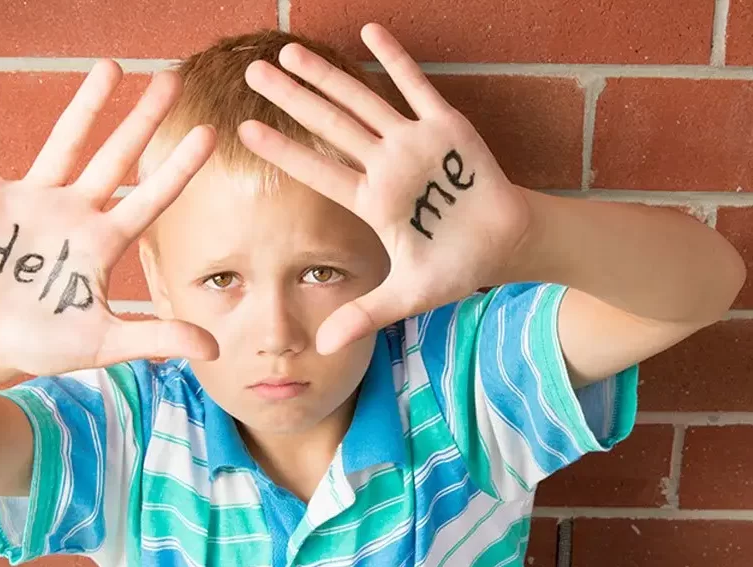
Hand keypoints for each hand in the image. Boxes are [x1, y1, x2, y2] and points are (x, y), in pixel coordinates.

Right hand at [0, 61, 219, 378]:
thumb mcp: (105, 342)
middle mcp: (76, 213)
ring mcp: (34, 203)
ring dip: (86, 106)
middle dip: (143, 119)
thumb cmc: (46, 343)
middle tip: (171, 77)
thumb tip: (217, 350)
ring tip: (111, 66)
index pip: (152, 197)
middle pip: (117, 157)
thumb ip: (157, 338)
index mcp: (105, 242)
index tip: (211, 132)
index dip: (180, 166)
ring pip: (64, 143)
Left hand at [238, 23, 531, 354]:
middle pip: (330, 125)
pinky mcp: (448, 128)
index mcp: (373, 201)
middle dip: (292, 98)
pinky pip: (418, 87)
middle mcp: (386, 166)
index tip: (244, 132)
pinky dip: (397, 60)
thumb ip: (365, 315)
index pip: (318, 171)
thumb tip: (322, 349)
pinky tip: (370, 31)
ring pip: (363, 102)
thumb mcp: (409, 295)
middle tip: (253, 71)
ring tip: (291, 50)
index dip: (283, 151)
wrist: (508, 244)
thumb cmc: (458, 268)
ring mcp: (414, 144)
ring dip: (329, 76)